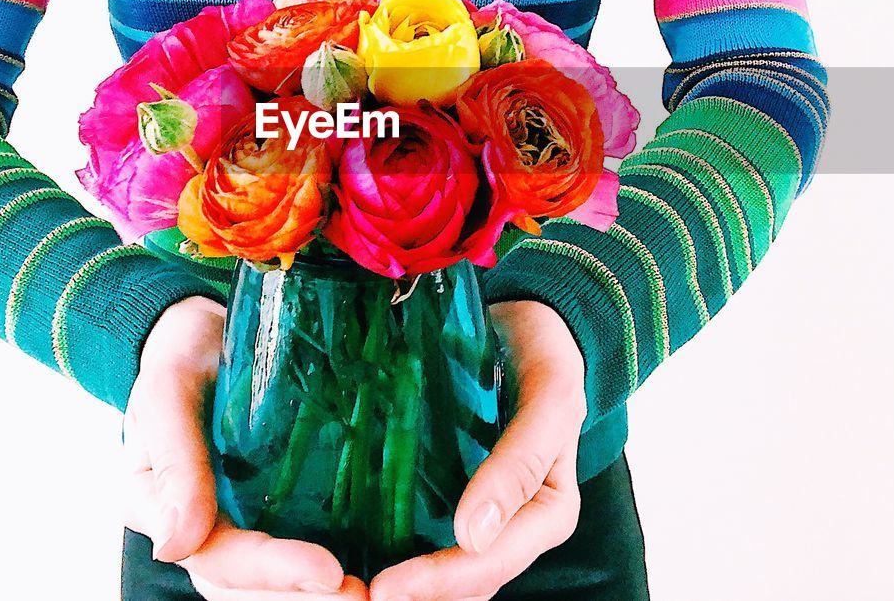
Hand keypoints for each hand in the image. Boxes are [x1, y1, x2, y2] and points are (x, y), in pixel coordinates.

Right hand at [124, 296, 366, 599]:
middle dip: (302, 598)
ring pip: (270, 581)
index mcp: (159, 507)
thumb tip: (176, 547)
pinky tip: (373, 565)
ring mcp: (234, 518)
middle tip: (362, 595)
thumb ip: (174, 460)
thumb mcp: (169, 390)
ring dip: (315, 593)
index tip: (330, 572)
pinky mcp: (271, 503)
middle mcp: (197, 525)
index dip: (272, 571)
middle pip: (246, 587)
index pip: (218, 558)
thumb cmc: (181, 354)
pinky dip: (327, 565)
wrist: (204, 330)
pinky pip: (295, 543)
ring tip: (370, 591)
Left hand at [369, 301, 585, 600]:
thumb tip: (474, 536)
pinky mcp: (454, 495)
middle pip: (464, 584)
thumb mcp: (549, 396)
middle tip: (349, 592)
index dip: (438, 582)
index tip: (384, 586)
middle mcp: (515, 525)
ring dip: (401, 583)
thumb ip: (522, 461)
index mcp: (548, 511)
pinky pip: (424, 538)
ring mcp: (483, 513)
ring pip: (443, 573)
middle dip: (414, 594)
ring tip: (344, 581)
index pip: (488, 564)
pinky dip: (394, 550)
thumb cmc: (545, 354)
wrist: (527, 320)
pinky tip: (351, 546)